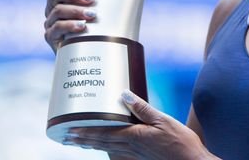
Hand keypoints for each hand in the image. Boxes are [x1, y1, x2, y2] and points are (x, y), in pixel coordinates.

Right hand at [38, 0, 97, 50]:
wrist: (91, 52)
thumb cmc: (97, 26)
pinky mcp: (51, 36)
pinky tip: (82, 26)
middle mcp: (52, 7)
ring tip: (92, 15)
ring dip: (76, 10)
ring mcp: (51, 22)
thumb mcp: (96, 6)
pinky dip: (71, 25)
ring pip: (57, 10)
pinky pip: (58, 27)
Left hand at [65, 90, 217, 159]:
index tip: (71, 130)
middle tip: (67, 136)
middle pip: (102, 142)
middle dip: (83, 139)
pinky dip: (107, 150)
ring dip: (92, 145)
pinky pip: (119, 153)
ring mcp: (136, 155)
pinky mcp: (142, 157)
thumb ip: (143, 108)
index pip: (105, 133)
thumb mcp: (164, 120)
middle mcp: (132, 147)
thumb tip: (124, 95)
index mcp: (135, 136)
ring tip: (79, 142)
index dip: (86, 132)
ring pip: (108, 149)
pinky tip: (105, 148)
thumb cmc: (181, 143)